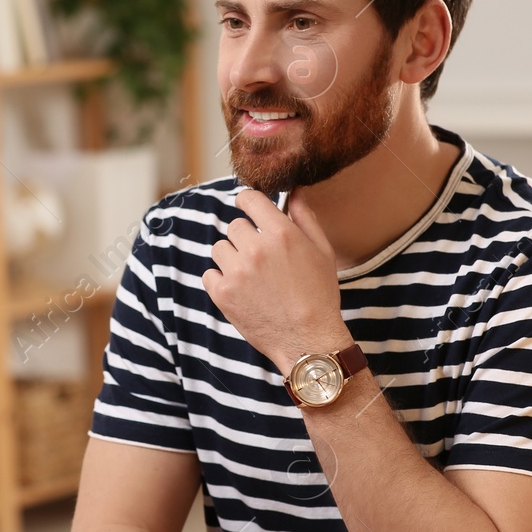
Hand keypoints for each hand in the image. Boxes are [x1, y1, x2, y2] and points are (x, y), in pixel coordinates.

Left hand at [202, 189, 350, 370]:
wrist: (308, 340)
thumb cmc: (319, 295)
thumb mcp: (322, 251)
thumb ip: (304, 217)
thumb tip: (294, 190)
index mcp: (280, 233)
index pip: (249, 199)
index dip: (248, 202)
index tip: (250, 210)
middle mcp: (255, 249)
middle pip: (234, 226)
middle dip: (246, 237)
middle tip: (262, 259)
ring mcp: (236, 272)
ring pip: (220, 249)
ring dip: (232, 258)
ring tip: (252, 277)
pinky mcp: (222, 294)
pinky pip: (209, 274)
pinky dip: (222, 280)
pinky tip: (242, 291)